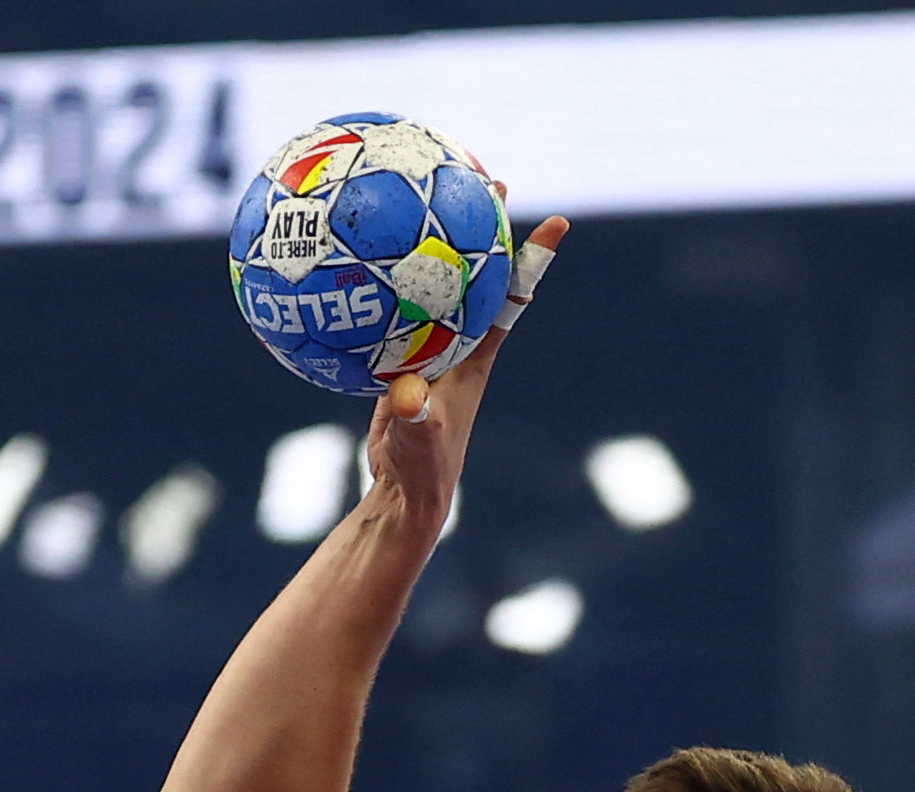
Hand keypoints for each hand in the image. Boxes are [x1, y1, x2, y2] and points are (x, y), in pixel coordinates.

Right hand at [362, 214, 565, 546]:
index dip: (535, 259)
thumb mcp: (419, 441)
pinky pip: (394, 306)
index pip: (511, 296)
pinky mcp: (402, 356)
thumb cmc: (422, 469)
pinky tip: (355, 255)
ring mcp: (430, 347)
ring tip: (423, 193)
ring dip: (433, 243)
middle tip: (486, 176)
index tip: (559, 220)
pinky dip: (381, 281)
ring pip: (437, 284)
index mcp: (475, 356)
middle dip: (483, 226)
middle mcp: (459, 343)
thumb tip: (405, 395)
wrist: (404, 492)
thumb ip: (413, 417)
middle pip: (478, 272)